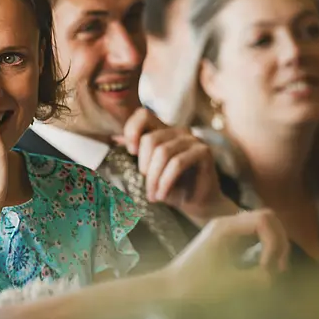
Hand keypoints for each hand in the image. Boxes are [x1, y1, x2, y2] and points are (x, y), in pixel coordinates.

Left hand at [114, 108, 231, 225]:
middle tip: (147, 188)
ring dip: (154, 179)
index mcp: (163, 131)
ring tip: (153, 196)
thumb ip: (137, 153)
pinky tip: (162, 196)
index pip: (143, 115)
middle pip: (150, 139)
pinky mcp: (203, 151)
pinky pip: (177, 163)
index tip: (131, 152)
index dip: (132, 130)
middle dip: (144, 168)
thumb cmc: (172, 187)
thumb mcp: (150, 170)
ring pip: (163, 152)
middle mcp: (178, 131)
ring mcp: (192, 139)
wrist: (197, 204)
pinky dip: (165, 182)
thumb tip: (114, 139)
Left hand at [162, 209, 289, 302]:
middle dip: (279, 242)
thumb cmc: (193, 287)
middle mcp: (228, 223)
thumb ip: (256, 279)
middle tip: (279, 269)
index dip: (275, 242)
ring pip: (265, 227)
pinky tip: (265, 268)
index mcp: (224, 227)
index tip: (268, 268)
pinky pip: (257, 237)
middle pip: (269, 218)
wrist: (168, 289)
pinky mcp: (230, 241)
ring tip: (274, 270)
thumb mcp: (227, 285)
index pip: (264, 219)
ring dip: (276, 245)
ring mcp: (229, 231)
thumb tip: (274, 276)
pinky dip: (266, 249)